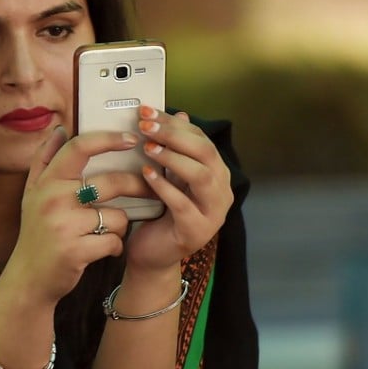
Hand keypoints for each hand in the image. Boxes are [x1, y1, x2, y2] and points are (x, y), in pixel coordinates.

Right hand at [0, 126, 146, 308]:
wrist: (28, 278)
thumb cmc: (36, 232)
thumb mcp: (32, 193)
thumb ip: (44, 159)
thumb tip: (60, 130)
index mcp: (47, 182)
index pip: (79, 148)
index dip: (108, 139)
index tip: (131, 138)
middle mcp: (53, 199)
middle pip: (110, 182)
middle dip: (136, 185)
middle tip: (148, 188)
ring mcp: (64, 225)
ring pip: (117, 216)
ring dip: (119, 225)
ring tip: (106, 232)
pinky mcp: (75, 251)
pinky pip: (114, 241)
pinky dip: (114, 247)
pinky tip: (103, 250)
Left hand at [125, 107, 232, 271]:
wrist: (153, 255)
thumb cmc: (159, 213)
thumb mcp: (167, 176)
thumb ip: (174, 149)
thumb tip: (181, 114)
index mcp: (217, 174)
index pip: (201, 139)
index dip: (174, 123)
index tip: (147, 112)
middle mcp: (222, 191)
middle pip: (205, 153)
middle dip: (174, 136)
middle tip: (145, 126)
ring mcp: (213, 213)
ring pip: (201, 176)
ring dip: (173, 158)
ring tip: (147, 149)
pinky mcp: (197, 231)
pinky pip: (183, 204)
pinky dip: (164, 187)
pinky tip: (146, 175)